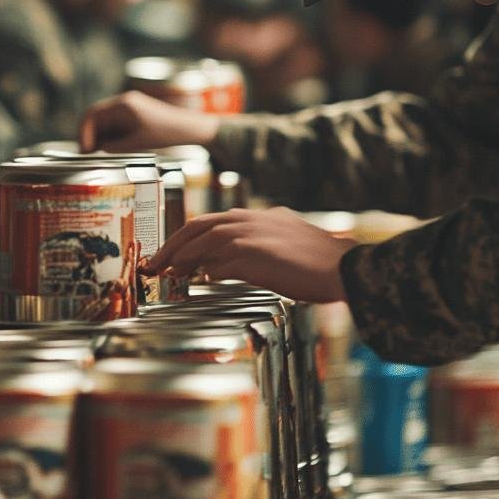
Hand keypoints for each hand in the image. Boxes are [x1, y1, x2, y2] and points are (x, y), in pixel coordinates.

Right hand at [77, 90, 221, 151]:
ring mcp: (128, 106)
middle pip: (96, 117)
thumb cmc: (166, 133)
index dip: (84, 133)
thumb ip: (113, 147)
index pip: (92, 115)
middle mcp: (123, 102)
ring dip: (100, 137)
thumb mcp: (137, 144)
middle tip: (88, 155)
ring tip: (101, 154)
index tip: (84, 151)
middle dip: (90, 136)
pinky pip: (115, 124)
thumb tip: (95, 151)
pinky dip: (110, 135)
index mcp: (122, 105)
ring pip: (105, 122)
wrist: (189, 128)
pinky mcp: (134, 113)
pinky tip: (112, 148)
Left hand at [144, 207, 352, 302]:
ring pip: (202, 243)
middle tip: (155, 264)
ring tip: (166, 274)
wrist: (343, 268)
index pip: (211, 221)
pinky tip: (197, 282)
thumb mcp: (285, 244)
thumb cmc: (321, 264)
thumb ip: (255, 248)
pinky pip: (217, 265)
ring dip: (180, 259)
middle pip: (197, 228)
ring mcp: (249, 235)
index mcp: (259, 216)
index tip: (172, 252)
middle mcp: (250, 220)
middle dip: (172, 246)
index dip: (188, 237)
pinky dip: (204, 272)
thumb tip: (220, 267)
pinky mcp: (250, 255)